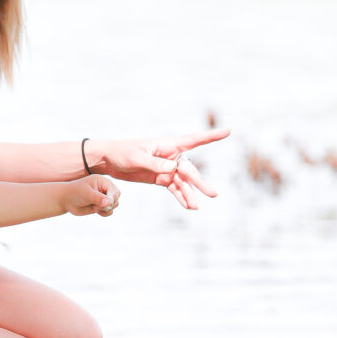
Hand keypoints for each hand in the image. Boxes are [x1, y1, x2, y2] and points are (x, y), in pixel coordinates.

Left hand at [64, 175, 119, 216]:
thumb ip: (98, 198)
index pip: (114, 190)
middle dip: (109, 204)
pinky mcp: (102, 205)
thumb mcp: (86, 193)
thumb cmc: (75, 193)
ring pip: (115, 204)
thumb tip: (109, 202)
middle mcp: (105, 188)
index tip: (103, 203)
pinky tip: (95, 210)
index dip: (111, 198)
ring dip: (106, 209)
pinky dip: (104, 213)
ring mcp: (104, 197)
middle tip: (97, 205)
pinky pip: (110, 211)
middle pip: (116, 197)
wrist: (67, 200)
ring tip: (94, 207)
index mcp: (102, 181)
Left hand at [86, 129, 229, 209]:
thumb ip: (156, 164)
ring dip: (190, 193)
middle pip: (190, 169)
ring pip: (183, 182)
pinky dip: (180, 197)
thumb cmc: (122, 152)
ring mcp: (166, 168)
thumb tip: (173, 169)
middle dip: (200, 181)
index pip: (194, 139)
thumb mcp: (137, 158)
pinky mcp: (160, 178)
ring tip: (195, 206)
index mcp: (167, 145)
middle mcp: (171, 156)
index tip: (228, 131)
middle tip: (213, 193)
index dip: (211, 136)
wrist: (108, 161)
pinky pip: (174, 188)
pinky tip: (188, 206)